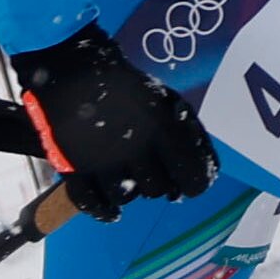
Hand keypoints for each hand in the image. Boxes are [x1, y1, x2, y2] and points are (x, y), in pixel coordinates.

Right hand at [5, 24, 218, 219]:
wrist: (73, 68)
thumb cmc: (126, 85)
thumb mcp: (169, 101)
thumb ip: (192, 136)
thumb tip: (208, 171)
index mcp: (162, 128)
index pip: (194, 179)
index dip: (194, 182)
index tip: (189, 181)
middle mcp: (133, 148)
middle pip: (158, 190)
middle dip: (160, 181)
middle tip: (151, 166)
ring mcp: (100, 160)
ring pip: (126, 198)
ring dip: (131, 190)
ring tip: (128, 174)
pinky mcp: (71, 167)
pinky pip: (89, 203)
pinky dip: (103, 210)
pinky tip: (113, 210)